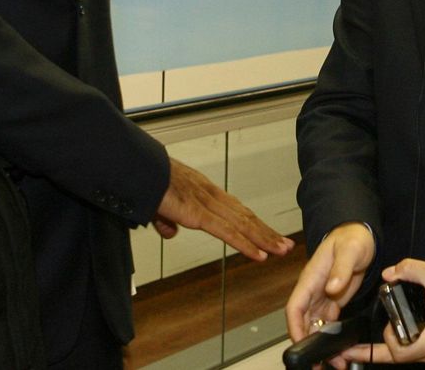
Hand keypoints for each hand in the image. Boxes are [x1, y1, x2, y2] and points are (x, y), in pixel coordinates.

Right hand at [153, 158, 292, 261]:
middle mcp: (212, 196)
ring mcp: (207, 204)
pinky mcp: (199, 214)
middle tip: (286, 245)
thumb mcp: (158, 207)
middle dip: (267, 233)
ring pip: (243, 225)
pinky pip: (227, 232)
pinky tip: (259, 255)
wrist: (138, 170)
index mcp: (205, 192)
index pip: (236, 211)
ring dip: (265, 240)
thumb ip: (167, 220)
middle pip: (245, 217)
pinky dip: (246, 244)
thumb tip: (172, 233)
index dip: (254, 224)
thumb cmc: (147, 182)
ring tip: (281, 251)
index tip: (268, 234)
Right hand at [284, 222, 374, 358]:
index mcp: (311, 278)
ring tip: (333, 362)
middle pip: (302, 322)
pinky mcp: (332, 301)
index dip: (294, 327)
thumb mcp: (349, 250)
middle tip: (318, 363)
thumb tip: (331, 288)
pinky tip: (338, 350)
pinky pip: (327, 323)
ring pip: (314, 326)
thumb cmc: (352, 238)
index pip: (295, 306)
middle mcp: (313, 290)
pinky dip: (330, 337)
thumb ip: (341, 269)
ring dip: (320, 344)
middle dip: (307, 344)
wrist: (360, 235)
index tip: (300, 344)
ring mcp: (322, 297)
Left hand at [338, 259, 424, 365]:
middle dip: (378, 350)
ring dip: (389, 347)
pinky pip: (413, 352)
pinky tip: (390, 337)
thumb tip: (388, 273)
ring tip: (368, 344)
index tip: (379, 330)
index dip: (385, 343)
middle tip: (354, 348)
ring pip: (406, 356)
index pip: (399, 354)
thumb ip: (410, 269)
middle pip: (399, 358)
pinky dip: (399, 345)